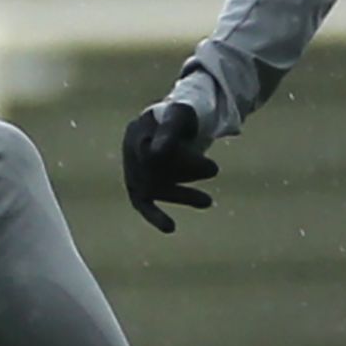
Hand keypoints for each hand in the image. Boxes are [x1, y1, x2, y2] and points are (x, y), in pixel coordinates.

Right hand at [122, 102, 219, 233]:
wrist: (171, 128)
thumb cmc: (177, 120)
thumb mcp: (178, 117)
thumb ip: (170, 131)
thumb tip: (158, 152)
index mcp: (138, 130)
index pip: (152, 143)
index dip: (167, 147)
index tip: (185, 154)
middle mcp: (131, 153)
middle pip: (156, 166)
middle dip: (187, 169)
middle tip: (213, 168)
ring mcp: (133, 172)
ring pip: (157, 187)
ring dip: (183, 195)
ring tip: (208, 202)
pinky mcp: (139, 189)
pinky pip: (144, 204)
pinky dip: (155, 217)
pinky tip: (169, 228)